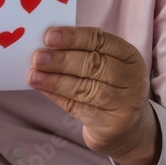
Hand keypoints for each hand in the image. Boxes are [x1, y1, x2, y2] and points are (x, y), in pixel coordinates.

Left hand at [28, 26, 161, 164]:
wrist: (129, 127)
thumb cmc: (109, 86)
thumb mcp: (107, 65)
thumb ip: (82, 53)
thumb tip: (46, 46)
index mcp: (129, 56)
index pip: (100, 41)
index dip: (73, 37)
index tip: (48, 36)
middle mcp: (131, 79)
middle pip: (94, 65)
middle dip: (62, 60)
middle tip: (38, 57)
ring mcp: (124, 104)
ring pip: (86, 89)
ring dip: (56, 81)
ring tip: (34, 76)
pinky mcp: (112, 125)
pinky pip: (79, 109)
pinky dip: (58, 97)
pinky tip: (43, 89)